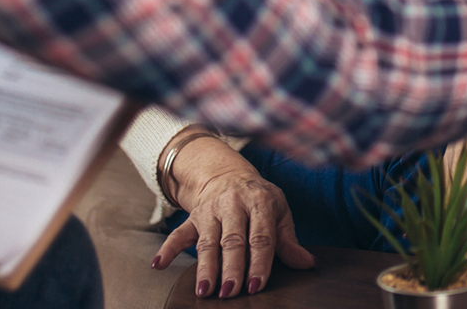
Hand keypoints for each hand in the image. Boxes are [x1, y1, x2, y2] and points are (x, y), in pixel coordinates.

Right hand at [153, 136, 314, 297]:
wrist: (227, 174)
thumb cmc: (259, 199)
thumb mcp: (279, 211)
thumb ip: (289, 240)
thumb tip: (307, 263)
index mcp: (260, 203)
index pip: (261, 237)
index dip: (259, 262)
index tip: (257, 285)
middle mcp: (234, 205)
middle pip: (232, 241)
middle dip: (231, 267)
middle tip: (229, 292)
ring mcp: (211, 210)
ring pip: (207, 241)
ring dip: (205, 266)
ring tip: (204, 290)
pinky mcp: (192, 216)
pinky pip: (178, 232)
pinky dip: (168, 248)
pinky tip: (159, 265)